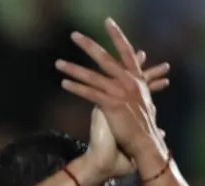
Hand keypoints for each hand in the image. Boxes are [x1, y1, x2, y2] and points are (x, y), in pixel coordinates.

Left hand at [56, 18, 169, 160]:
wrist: (146, 144)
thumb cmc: (143, 127)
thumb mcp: (144, 103)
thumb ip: (140, 89)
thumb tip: (139, 82)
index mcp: (137, 79)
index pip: (127, 51)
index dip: (117, 35)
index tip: (108, 22)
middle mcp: (129, 81)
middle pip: (105, 58)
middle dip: (88, 45)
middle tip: (74, 35)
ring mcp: (120, 92)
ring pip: (92, 76)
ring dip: (73, 69)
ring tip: (58, 63)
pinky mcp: (112, 105)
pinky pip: (90, 94)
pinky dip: (77, 88)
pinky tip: (64, 84)